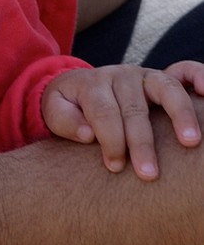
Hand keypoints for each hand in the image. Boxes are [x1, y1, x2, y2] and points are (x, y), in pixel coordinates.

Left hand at [42, 62, 203, 178]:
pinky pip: (185, 70)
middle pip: (135, 108)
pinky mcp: (162, 76)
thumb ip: (66, 122)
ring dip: (179, 114)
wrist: (76, 87)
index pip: (104, 113)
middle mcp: (121, 76)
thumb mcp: (55, 112)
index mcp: (93, 85)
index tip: (114, 167)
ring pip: (165, 89)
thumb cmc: (69, 108)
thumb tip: (89, 135)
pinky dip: (199, 77)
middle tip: (148, 174)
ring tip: (189, 142)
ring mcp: (145, 75)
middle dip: (142, 142)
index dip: (110, 140)